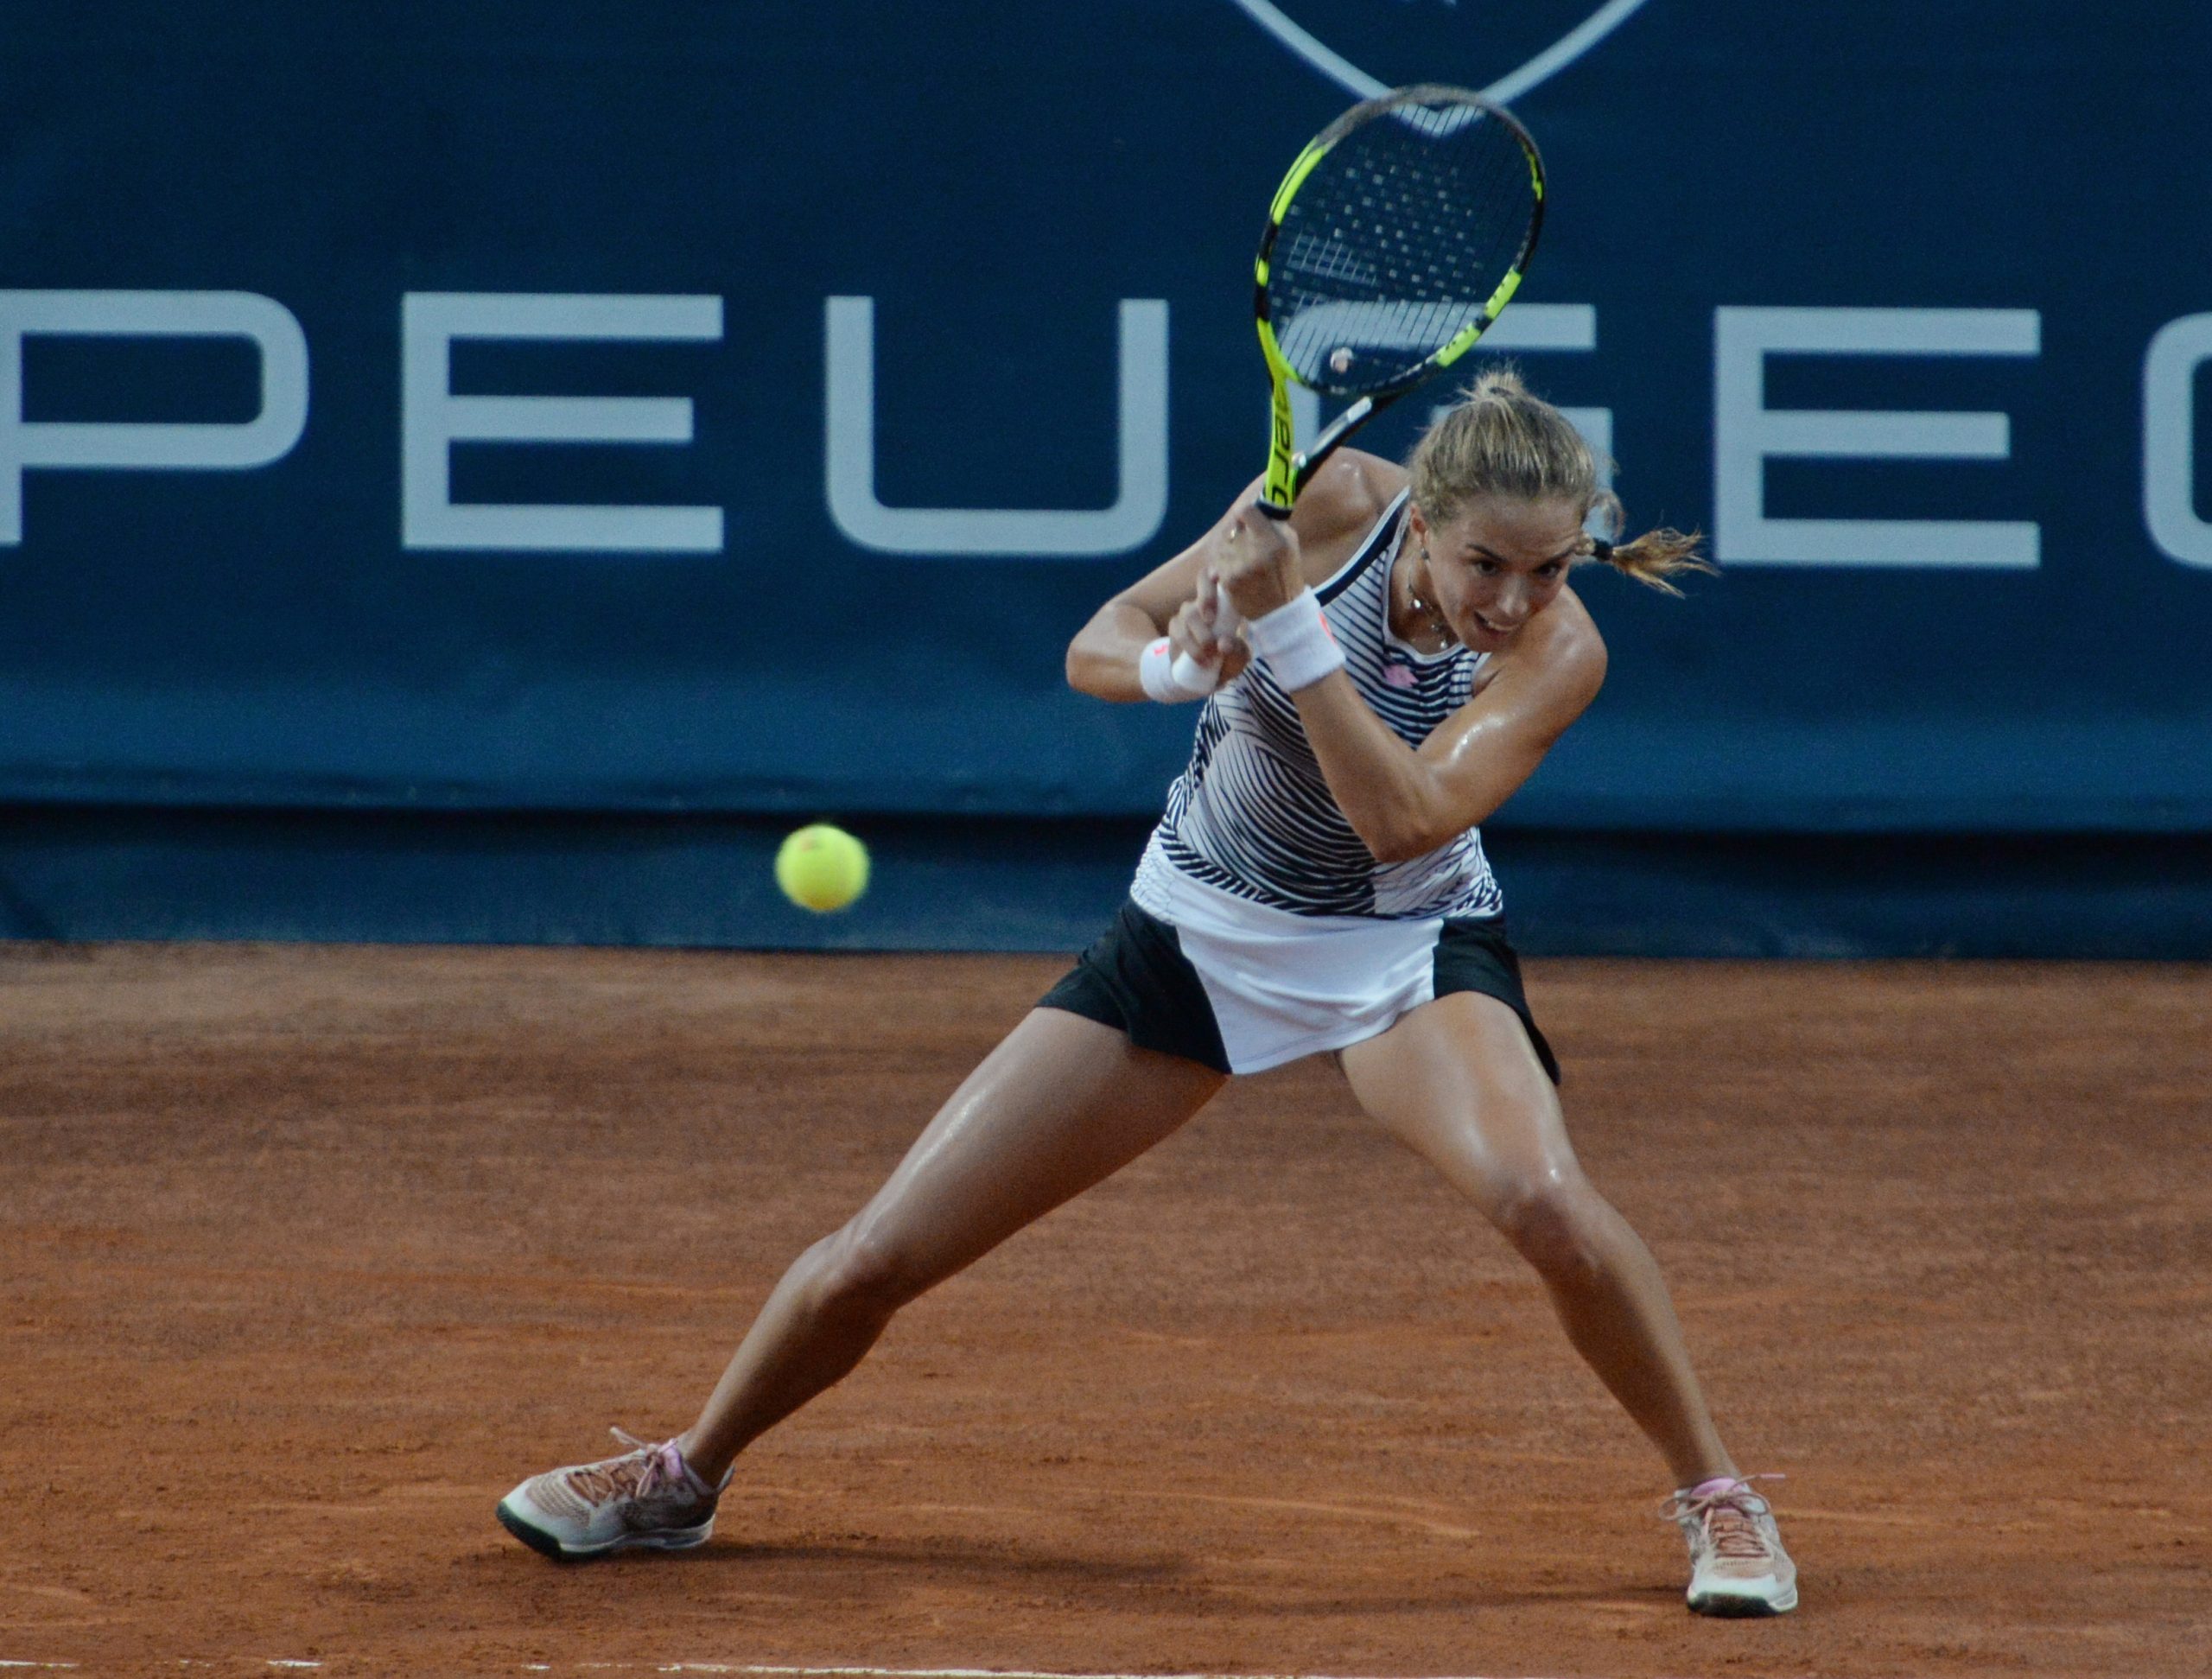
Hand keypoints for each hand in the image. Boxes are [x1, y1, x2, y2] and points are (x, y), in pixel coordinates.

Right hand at [1167, 569, 1249, 684]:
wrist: (1201, 677)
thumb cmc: (1226, 661)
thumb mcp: (1238, 659)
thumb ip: (1236, 651)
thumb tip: (1223, 643)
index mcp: (1224, 602)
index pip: (1216, 576)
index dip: (1214, 571)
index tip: (1217, 576)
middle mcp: (1204, 601)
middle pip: (1201, 583)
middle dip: (1207, 598)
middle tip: (1212, 621)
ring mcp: (1187, 613)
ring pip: (1190, 613)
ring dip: (1201, 636)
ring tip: (1212, 656)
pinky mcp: (1175, 628)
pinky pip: (1180, 632)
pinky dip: (1192, 647)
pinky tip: (1201, 660)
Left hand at [1215, 501, 1303, 622]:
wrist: (1279, 612)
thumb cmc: (1286, 574)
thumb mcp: (1290, 544)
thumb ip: (1272, 523)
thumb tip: (1257, 504)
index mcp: (1274, 541)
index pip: (1245, 512)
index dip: (1244, 515)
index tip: (1247, 521)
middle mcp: (1256, 553)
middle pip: (1231, 528)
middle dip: (1235, 533)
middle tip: (1243, 542)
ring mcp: (1239, 568)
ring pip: (1222, 545)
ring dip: (1228, 549)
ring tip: (1242, 560)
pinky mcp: (1228, 581)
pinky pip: (1218, 562)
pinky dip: (1225, 565)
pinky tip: (1237, 572)